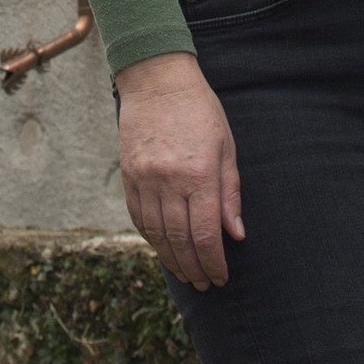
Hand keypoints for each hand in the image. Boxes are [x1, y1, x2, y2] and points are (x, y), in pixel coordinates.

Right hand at [115, 52, 244, 287]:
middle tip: (204, 284)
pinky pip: (138, 217)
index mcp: (199, 173)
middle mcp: (169, 180)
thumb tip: (235, 235)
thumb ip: (230, 193)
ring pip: (156, 233)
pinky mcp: (128, 175)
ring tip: (186, 274)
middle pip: (180, 239)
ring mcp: (144, 178)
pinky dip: (151, 238)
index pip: (206, 233)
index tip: (221, 277)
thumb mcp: (226, 147)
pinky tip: (163, 249)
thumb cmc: (199, 110)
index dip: (213, 262)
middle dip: (194, 268)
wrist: (157, 80)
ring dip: (172, 259)